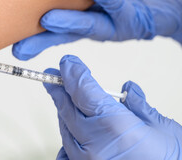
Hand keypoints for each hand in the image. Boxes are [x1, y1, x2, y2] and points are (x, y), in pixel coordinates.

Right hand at [13, 0, 181, 59]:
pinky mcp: (131, 17)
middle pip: (63, 36)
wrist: (159, 5)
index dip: (32, 40)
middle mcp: (90, 27)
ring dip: (69, 23)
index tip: (15, 48)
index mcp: (77, 22)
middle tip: (23, 47)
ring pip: (88, 26)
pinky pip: (117, 6)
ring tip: (50, 19)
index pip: (50, 33)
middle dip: (42, 40)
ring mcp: (109, 24)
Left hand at [44, 55, 181, 159]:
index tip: (67, 62)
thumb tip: (129, 90)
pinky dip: (68, 137)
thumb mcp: (161, 128)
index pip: (82, 90)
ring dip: (64, 111)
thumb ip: (140, 106)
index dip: (72, 73)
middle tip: (52, 75)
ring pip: (65, 127)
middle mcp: (95, 143)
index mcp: (113, 124)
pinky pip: (66, 151)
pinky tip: (72, 131)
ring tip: (65, 99)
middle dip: (59, 89)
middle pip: (67, 107)